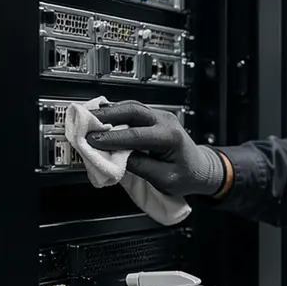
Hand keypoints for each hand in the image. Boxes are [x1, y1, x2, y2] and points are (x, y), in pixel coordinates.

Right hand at [86, 101, 224, 196]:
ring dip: (108, 111)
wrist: (201, 168)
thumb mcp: (164, 178)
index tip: (92, 141)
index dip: (112, 138)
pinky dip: (115, 113)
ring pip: (130, 107)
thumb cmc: (186, 175)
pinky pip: (131, 111)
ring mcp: (159, 116)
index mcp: (170, 137)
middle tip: (85, 122)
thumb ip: (140, 166)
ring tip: (88, 119)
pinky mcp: (152, 118)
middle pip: (132, 111)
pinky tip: (100, 116)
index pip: (136, 135)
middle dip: (106, 115)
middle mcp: (165, 121)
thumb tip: (115, 158)